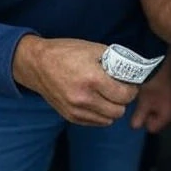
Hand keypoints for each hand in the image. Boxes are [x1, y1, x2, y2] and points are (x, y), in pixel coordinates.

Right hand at [12, 36, 139, 125]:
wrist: (38, 64)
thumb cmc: (66, 52)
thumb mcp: (93, 48)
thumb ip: (114, 60)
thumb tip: (131, 69)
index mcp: (92, 79)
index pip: (124, 95)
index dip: (132, 89)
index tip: (130, 83)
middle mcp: (84, 98)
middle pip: (119, 111)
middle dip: (124, 100)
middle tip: (121, 89)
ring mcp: (76, 110)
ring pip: (108, 120)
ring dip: (113, 108)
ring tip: (108, 95)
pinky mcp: (70, 116)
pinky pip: (95, 122)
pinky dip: (101, 114)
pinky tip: (97, 100)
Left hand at [130, 54, 170, 133]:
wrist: (164, 57)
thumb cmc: (153, 83)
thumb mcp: (143, 102)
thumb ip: (139, 117)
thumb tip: (135, 127)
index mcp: (169, 114)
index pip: (153, 128)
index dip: (142, 121)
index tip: (137, 109)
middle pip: (158, 118)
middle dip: (149, 112)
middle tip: (140, 100)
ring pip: (162, 106)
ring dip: (153, 102)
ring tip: (144, 90)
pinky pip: (165, 96)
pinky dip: (158, 93)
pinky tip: (151, 84)